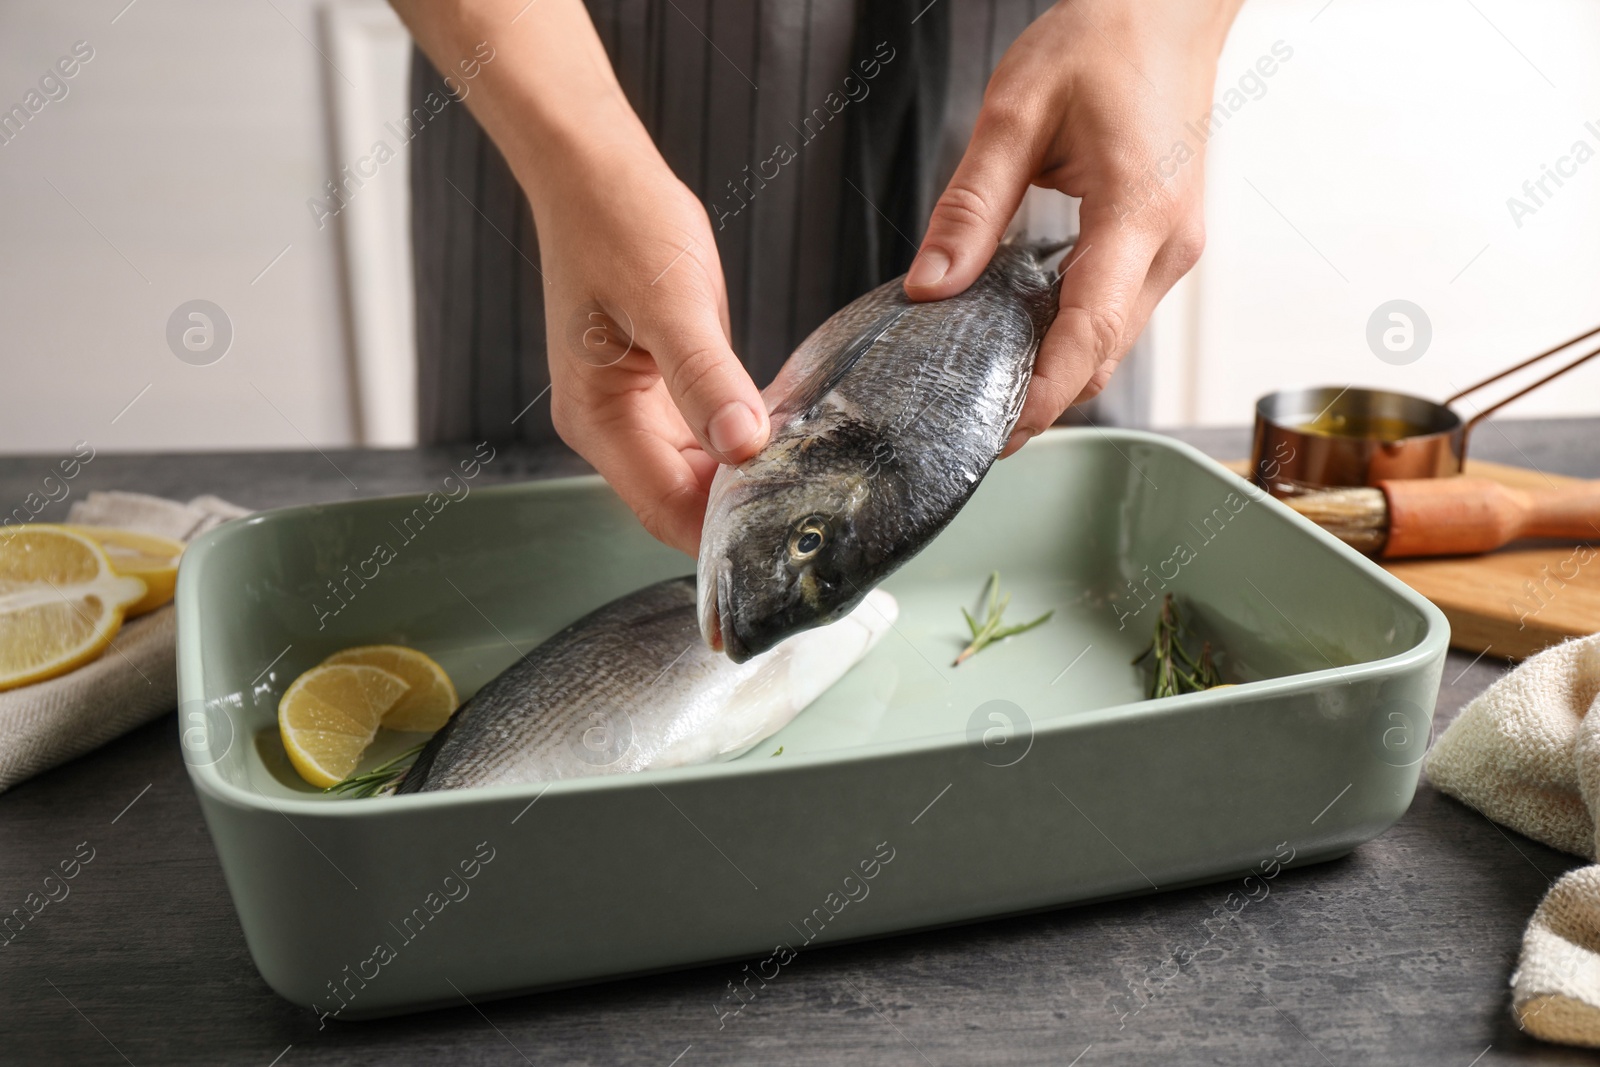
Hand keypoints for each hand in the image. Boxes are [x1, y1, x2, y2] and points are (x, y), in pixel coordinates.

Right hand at [392, 0, 767, 555]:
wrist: (596, 174)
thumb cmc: (621, 224)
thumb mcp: (670, 300)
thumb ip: (705, 377)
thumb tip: (743, 443)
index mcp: (598, 419)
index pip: (666, 509)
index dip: (724, 533)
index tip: (788, 536)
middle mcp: (610, 428)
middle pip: (681, 503)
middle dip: (742, 513)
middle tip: (817, 509)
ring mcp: (633, 413)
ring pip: (695, 476)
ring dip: (745, 481)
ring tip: (812, 480)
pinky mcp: (658, 391)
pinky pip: (704, 440)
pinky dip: (742, 443)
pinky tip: (788, 436)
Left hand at [904, 0, 1244, 453]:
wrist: (1169, 7)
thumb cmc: (1103, 40)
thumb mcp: (1016, 112)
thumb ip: (971, 206)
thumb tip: (931, 286)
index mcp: (1137, 211)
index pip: (1090, 333)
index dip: (1046, 394)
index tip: (999, 432)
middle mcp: (1169, 243)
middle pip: (1104, 354)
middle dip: (1043, 400)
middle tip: (972, 428)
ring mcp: (1174, 248)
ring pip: (1113, 340)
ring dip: (1057, 371)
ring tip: (987, 390)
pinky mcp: (1164, 243)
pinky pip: (1116, 311)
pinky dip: (1071, 336)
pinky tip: (1021, 338)